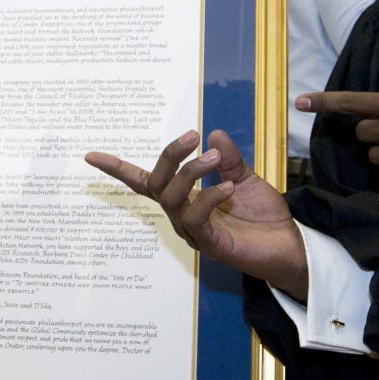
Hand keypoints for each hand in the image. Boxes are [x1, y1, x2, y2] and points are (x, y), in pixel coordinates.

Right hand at [85, 129, 308, 298]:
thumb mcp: (245, 178)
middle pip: (157, 184)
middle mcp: (183, 216)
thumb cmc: (263, 216)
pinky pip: (196, 218)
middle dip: (169, 156)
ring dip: (191, 173)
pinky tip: (227, 187)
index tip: (90, 156)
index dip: (118, 169)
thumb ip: (227, 159)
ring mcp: (194, 232)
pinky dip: (209, 197)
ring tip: (214, 159)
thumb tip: (212, 133)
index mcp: (186, 199)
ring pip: (173, 199)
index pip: (146, 182)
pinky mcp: (210, 245)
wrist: (289, 246)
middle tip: (192, 135)